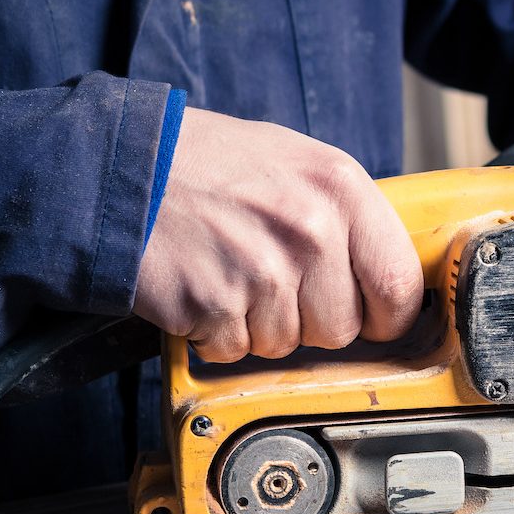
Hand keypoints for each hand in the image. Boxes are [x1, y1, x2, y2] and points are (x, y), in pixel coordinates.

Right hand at [134, 108, 423, 361]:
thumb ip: (345, 216)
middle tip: (271, 281)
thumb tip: (386, 274)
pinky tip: (201, 287)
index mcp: (341, 189)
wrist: (114, 163)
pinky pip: (235, 350)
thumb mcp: (294, 162)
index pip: (399, 285)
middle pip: (342, 328)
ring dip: (257, 325)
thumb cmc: (205, 162)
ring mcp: (262, 270)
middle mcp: (310, 229)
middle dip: (309, 320)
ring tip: (229, 274)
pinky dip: (215, 333)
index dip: (386, 314)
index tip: (370, 317)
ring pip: (286, 344)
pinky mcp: (214, 305)